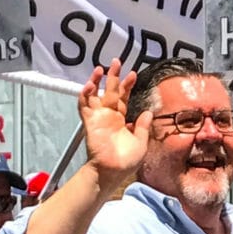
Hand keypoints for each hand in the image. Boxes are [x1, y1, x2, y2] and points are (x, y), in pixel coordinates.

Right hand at [79, 59, 150, 183]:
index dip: (127, 85)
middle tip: (116, 62)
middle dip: (113, 76)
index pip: (124, 97)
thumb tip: (147, 112)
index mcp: (121, 119)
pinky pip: (85, 105)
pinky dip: (86, 94)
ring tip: (100, 69)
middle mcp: (109, 116)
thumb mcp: (141, 142)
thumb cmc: (126, 161)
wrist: (112, 171)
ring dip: (96, 81)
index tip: (133, 74)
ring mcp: (99, 118)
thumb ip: (142, 126)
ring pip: (95, 94)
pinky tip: (90, 85)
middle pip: (110, 90)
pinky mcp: (90, 122)